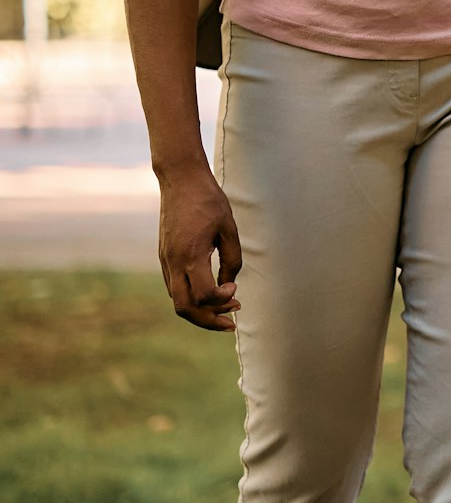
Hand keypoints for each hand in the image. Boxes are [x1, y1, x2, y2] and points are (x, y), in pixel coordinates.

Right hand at [157, 166, 241, 331]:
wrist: (180, 180)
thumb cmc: (208, 201)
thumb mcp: (229, 229)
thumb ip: (232, 259)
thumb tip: (230, 284)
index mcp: (190, 255)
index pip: (202, 295)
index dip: (222, 300)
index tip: (235, 289)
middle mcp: (172, 262)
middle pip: (184, 308)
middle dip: (208, 320)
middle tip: (232, 322)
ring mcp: (165, 261)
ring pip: (177, 300)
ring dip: (200, 310)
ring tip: (227, 308)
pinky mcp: (164, 257)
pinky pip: (175, 287)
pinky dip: (192, 297)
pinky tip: (211, 293)